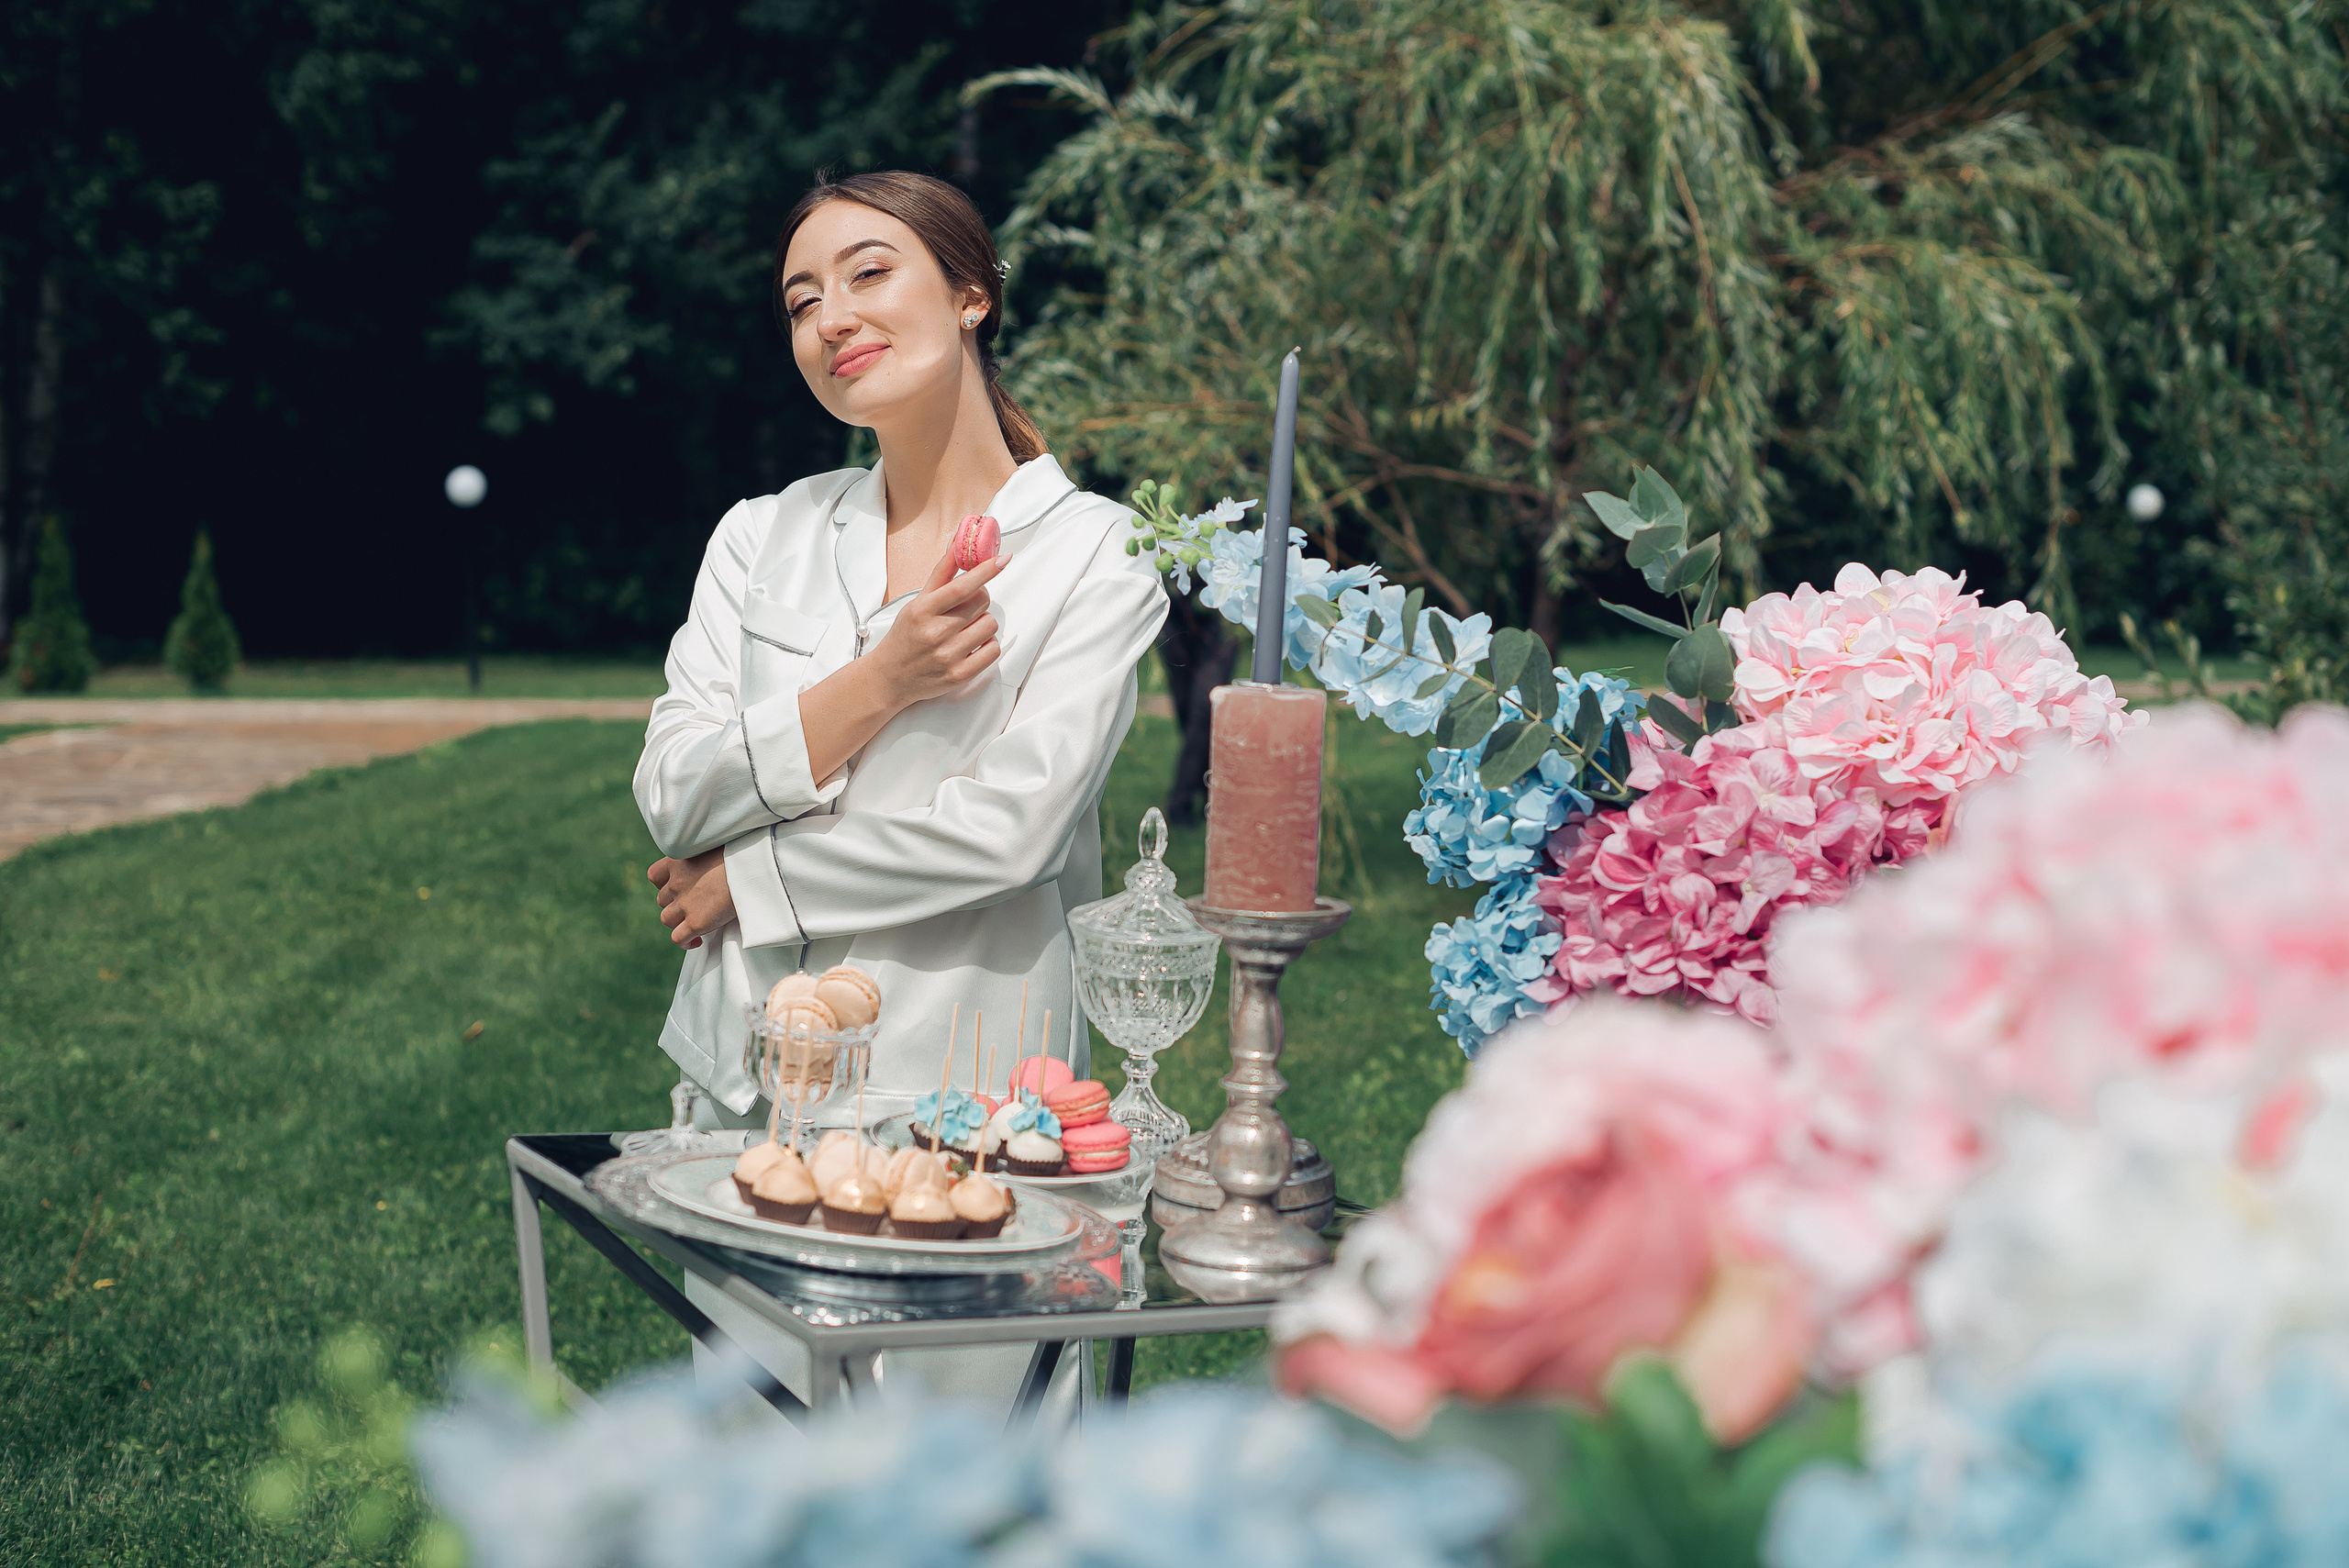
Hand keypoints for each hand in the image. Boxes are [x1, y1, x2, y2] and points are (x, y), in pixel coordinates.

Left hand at [648, 849, 734, 948]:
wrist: (752, 867)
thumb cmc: (743, 854)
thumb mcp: (716, 848)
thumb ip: (705, 860)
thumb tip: (713, 868)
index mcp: (678, 860)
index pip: (654, 876)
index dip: (664, 885)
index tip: (678, 889)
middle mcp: (676, 882)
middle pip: (662, 900)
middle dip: (675, 904)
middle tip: (695, 907)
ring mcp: (684, 903)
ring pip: (667, 919)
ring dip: (678, 922)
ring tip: (695, 923)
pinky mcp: (695, 922)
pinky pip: (678, 938)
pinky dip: (685, 943)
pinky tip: (697, 941)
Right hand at [867, 548, 1006, 702]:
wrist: (890, 677)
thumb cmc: (906, 635)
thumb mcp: (918, 601)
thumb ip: (942, 573)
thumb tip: (958, 541)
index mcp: (923, 610)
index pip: (961, 586)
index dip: (985, 571)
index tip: (1003, 559)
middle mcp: (935, 633)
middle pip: (982, 603)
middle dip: (980, 600)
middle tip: (967, 607)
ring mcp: (948, 656)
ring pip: (990, 626)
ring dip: (983, 624)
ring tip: (966, 629)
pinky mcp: (959, 675)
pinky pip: (993, 651)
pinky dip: (987, 645)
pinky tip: (971, 645)